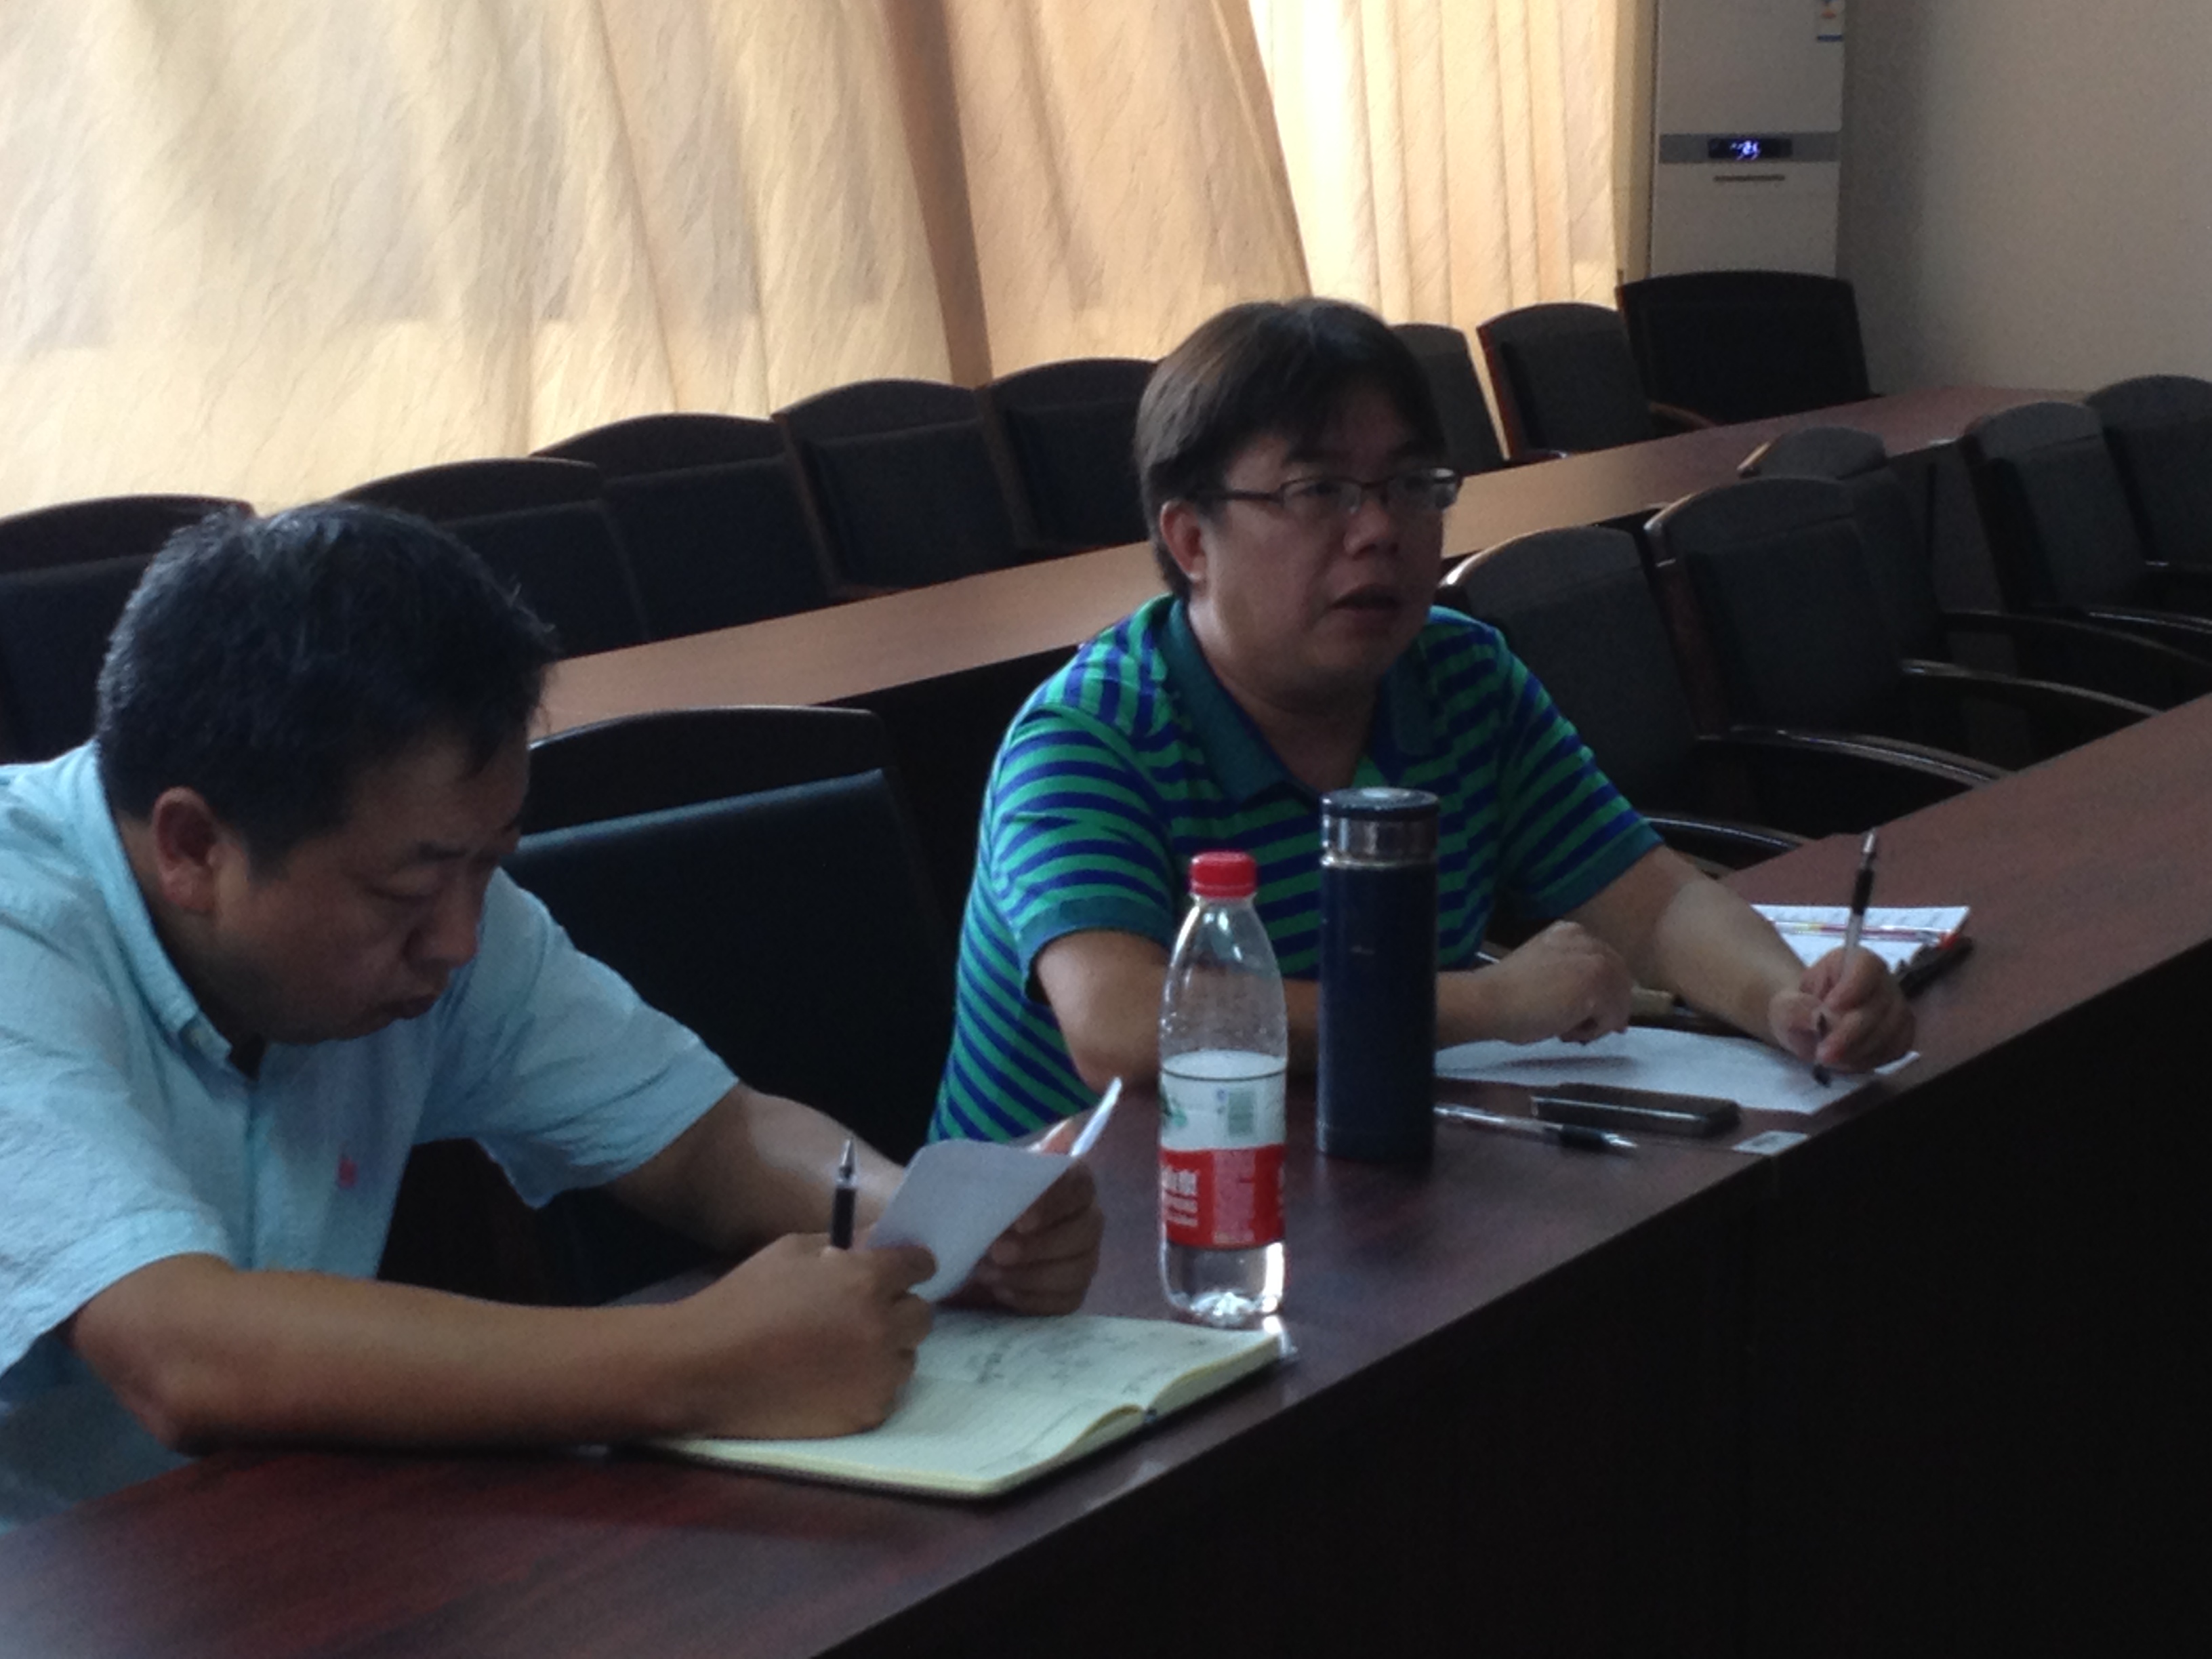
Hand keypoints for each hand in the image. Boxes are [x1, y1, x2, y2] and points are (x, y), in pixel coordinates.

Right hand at [665, 1234, 935, 1438]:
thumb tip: (879, 1244)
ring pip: (907, 1355)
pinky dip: (869, 1384)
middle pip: (922, 1313)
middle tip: (863, 1311)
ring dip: (887, 1348)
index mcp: (867, 1280)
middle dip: (898, 1307)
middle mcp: (883, 1327)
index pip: (921, 1264)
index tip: (897, 1271)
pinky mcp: (866, 1414)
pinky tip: (832, 1379)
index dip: (909, 1265)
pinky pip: (887, 1392)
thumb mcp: (793, 1250)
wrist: (706, 1367)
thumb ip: (846, 1245)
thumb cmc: (744, 1299)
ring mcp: (877, 1375)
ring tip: (843, 1349)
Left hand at [958, 1159, 1103, 1314]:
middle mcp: (1088, 1220)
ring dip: (1029, 1275)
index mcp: (1074, 1182)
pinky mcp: (1073, 1294)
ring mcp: (1085, 1260)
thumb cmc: (987, 1204)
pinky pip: (1063, 1302)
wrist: (969, 1244)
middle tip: (996, 1251)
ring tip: (989, 1273)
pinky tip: (1002, 1291)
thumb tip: (1067, 1131)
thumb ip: (1026, 1160)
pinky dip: (1030, 1299)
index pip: (1080, 1185)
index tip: (1019, 1220)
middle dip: (1038, 1246)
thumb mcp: (993, 1178)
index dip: (1054, 1203)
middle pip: (1085, 1232)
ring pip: (1076, 1271)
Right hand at [1478, 922, 1635, 1044]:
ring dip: (1598, 1021)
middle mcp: (1587, 939)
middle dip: (1607, 1008)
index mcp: (1571, 932)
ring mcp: (1594, 959)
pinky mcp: (1597, 983)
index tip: (1592, 1015)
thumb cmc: (1506, 994)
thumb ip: (1571, 977)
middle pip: (1619, 980)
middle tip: (1583, 1029)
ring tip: (1567, 1030)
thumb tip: (1599, 1007)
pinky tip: (1566, 1031)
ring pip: (1618, 999)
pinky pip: (1613, 1017)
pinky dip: (1594, 1031)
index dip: (1604, 992)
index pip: (1606, 964)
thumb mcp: (1544, 971)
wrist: (1489, 1000)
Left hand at [1768, 946, 1915, 1072]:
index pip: (1866, 965)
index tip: (1830, 1006)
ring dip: (1858, 1050)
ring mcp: (1896, 1007)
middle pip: (1879, 1003)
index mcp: (1853, 961)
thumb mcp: (1784, 1007)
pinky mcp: (1901, 1034)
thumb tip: (1817, 1017)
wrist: (1811, 1027)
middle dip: (1850, 1032)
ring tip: (1828, 1057)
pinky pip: (1895, 1049)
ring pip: (1890, 1030)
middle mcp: (1882, 981)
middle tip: (1823, 1053)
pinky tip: (1846, 1061)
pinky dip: (1870, 1060)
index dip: (1852, 985)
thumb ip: (1794, 1008)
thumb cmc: (1799, 1010)